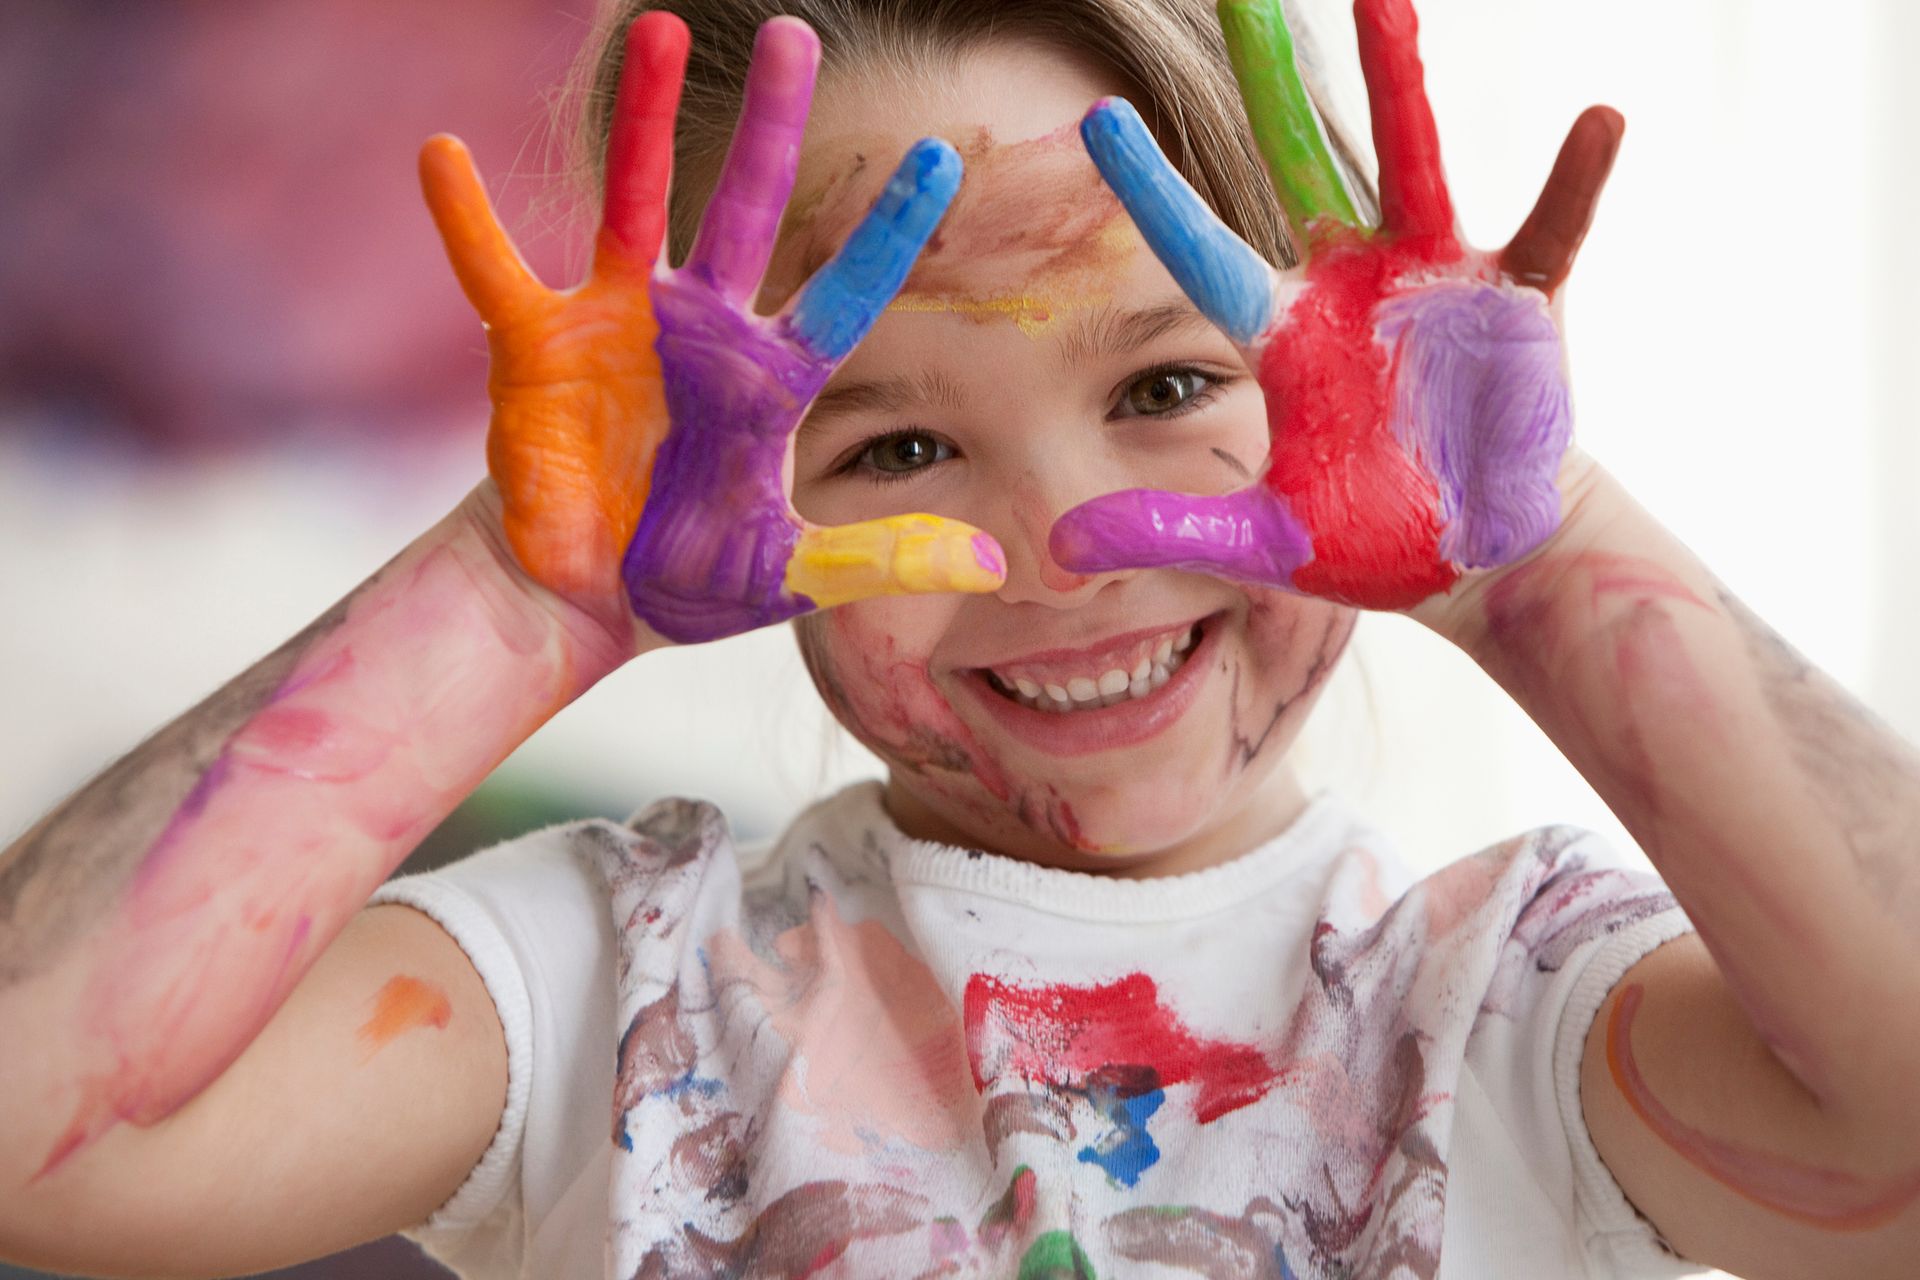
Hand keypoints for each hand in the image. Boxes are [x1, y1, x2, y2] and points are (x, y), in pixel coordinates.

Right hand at [422, 15, 1004, 644]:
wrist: (582, 600)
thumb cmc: (684, 576)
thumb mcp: (791, 573)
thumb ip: (883, 556)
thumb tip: (993, 559)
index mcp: (767, 380)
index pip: (844, 292)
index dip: (888, 231)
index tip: (943, 158)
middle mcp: (700, 331)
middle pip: (747, 211)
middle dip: (773, 129)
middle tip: (797, 36)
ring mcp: (618, 326)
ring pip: (634, 203)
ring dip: (642, 122)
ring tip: (655, 31)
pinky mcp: (537, 347)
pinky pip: (496, 270)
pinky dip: (466, 218)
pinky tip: (440, 152)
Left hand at [1049, 0, 1621, 610]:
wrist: (1474, 554)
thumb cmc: (1366, 534)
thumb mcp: (1263, 537)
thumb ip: (1172, 528)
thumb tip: (1061, 545)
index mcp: (1280, 330)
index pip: (1200, 248)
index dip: (1151, 190)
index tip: (1094, 118)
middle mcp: (1347, 281)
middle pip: (1296, 159)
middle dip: (1269, 78)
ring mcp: (1432, 278)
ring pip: (1414, 161)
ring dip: (1400, 82)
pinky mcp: (1516, 301)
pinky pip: (1550, 230)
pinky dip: (1575, 181)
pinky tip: (1598, 121)